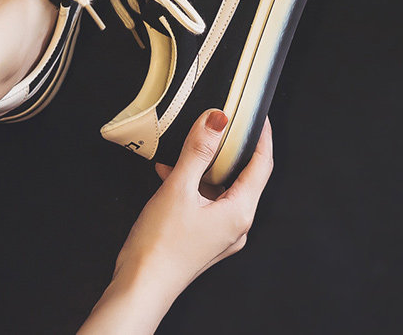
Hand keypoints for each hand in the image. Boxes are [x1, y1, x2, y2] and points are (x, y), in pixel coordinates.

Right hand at [78, 110, 273, 333]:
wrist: (140, 287)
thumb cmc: (160, 244)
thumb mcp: (179, 188)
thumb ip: (199, 150)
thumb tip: (217, 119)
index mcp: (240, 212)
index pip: (262, 164)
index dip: (262, 136)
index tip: (258, 115)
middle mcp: (237, 225)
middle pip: (244, 175)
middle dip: (231, 148)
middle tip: (221, 124)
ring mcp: (222, 234)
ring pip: (222, 188)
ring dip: (205, 166)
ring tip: (183, 149)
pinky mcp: (205, 238)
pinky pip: (208, 202)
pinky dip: (193, 184)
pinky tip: (169, 173)